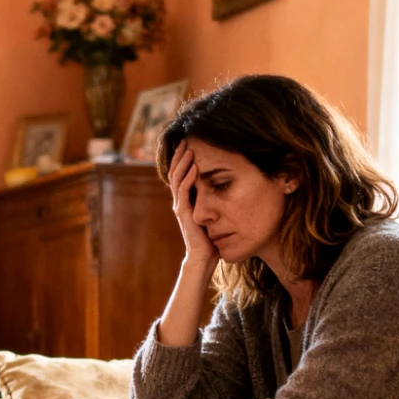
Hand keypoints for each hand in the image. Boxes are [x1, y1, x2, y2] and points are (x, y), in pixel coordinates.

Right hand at [166, 141, 214, 263]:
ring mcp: (180, 207)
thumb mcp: (211, 214)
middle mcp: (179, 202)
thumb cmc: (209, 238)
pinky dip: (189, 178)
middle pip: (175, 173)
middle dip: (179, 156)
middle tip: (185, 140)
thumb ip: (211, 202)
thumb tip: (223, 187)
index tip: (188, 145)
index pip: (180, 175)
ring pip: (178, 179)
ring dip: (183, 163)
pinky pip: (184, 192)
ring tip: (189, 149)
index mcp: (184, 201)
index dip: (182, 160)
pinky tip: (195, 167)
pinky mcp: (184, 213)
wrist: (203, 258)